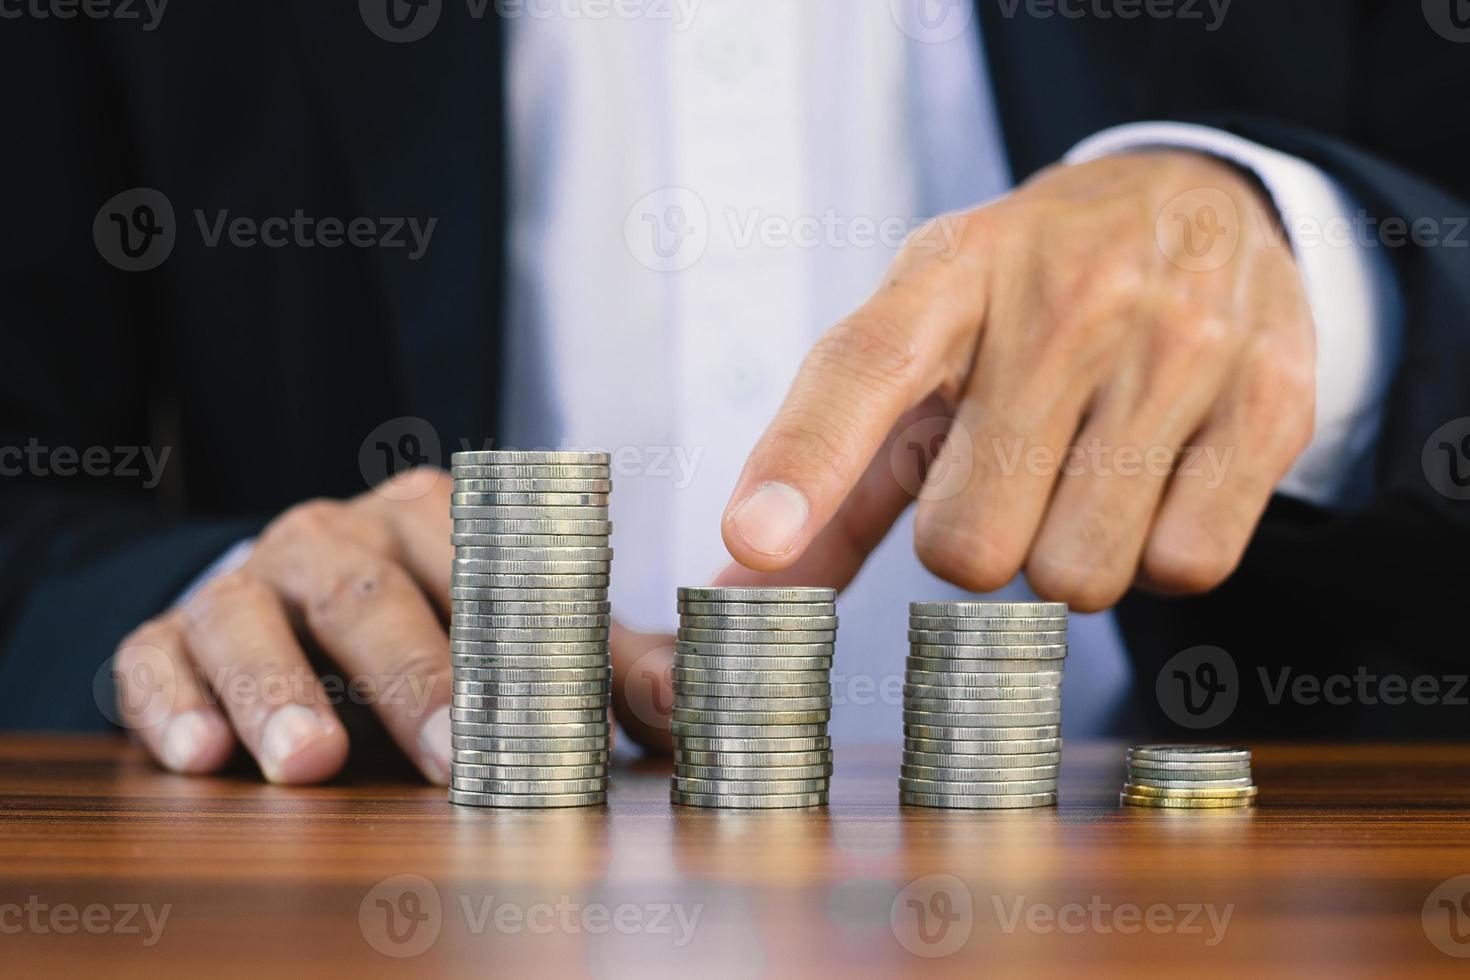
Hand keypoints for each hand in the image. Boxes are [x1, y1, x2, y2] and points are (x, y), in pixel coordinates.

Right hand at [112, 468, 671, 781]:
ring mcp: (249, 577)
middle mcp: (336, 533)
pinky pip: (156, 653)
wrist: (295, 595)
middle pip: (370, 591)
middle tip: (450, 755)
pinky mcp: (171, 626)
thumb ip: (598, 665)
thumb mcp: (513, 630)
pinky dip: (174, 701)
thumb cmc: (432, 619)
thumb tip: (687, 711)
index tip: (545, 712)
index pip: (476, 564)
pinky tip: (200, 756)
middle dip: (413, 676)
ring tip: (308, 762)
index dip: (511, 636)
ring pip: (252, 619)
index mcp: (432, 517)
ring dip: (280, 690)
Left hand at [719, 151, 1315, 609]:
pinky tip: (1158, 480)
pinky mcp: (1270, 397)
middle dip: (975, 542)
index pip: (862, 371)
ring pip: (1078, 576)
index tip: (752, 538)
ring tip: (1085, 470)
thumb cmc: (1026, 305)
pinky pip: (1185, 568)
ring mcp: (1177, 344)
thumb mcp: (924, 347)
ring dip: (1067, 556)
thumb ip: (833, 471)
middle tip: (1009, 473)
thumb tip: (736, 582)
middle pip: (968, 545)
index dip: (803, 462)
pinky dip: (1157, 555)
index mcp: (949, 275)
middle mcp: (1063, 300)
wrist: (1200, 202)